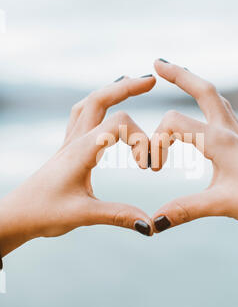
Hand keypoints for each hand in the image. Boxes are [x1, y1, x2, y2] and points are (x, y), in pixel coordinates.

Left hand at [0, 74, 155, 257]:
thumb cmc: (44, 213)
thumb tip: (150, 225)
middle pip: (99, 99)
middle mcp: (75, 140)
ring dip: (111, 91)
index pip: (118, 124)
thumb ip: (118, 216)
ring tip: (132, 84)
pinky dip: (99, 104)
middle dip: (127, 88)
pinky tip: (107, 107)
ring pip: (89, 103)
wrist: (17, 215)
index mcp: (81, 151)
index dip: (140, 139)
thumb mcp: (82, 216)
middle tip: (151, 81)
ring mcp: (69, 142)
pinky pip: (83, 116)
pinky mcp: (68, 148)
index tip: (147, 168)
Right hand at [150, 59, 237, 242]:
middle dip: (179, 75)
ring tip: (180, 76)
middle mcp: (229, 130)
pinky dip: (208, 104)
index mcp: (219, 139)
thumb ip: (184, 210)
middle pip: (203, 90)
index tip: (153, 169)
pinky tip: (205, 113)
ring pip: (215, 99)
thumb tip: (153, 223)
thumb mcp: (221, 204)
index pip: (174, 124)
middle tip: (157, 63)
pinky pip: (223, 113)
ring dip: (195, 85)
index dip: (155, 142)